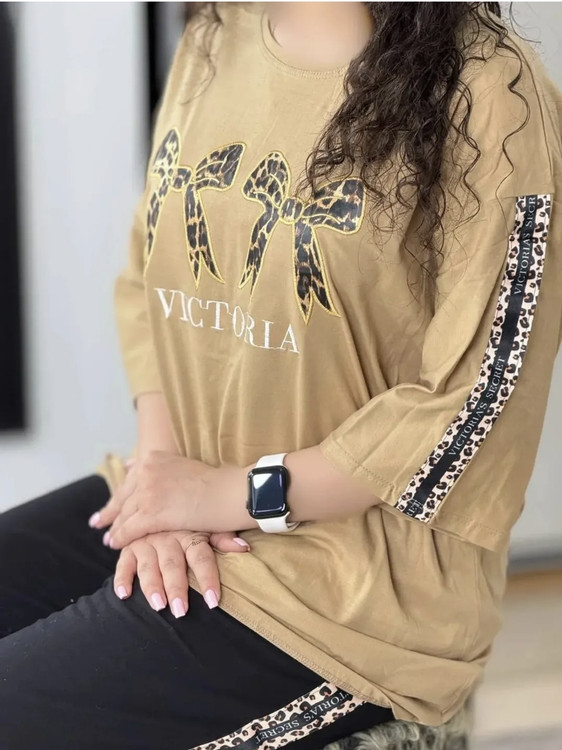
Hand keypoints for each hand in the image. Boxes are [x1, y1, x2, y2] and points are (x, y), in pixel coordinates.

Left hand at [89, 450, 254, 547]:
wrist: (230, 493)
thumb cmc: (215, 482)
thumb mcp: (182, 465)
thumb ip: (158, 467)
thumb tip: (128, 464)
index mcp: (154, 458)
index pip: (130, 480)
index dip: (119, 495)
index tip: (109, 505)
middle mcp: (147, 471)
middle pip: (124, 497)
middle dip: (111, 512)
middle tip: (98, 523)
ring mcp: (148, 491)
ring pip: (125, 514)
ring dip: (115, 528)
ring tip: (109, 538)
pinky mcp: (152, 513)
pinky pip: (130, 528)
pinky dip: (121, 537)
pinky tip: (114, 544)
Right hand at [113, 529, 249, 616]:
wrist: (159, 494)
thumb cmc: (191, 516)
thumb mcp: (208, 522)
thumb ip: (223, 536)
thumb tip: (244, 548)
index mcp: (189, 532)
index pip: (201, 557)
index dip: (208, 578)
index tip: (213, 601)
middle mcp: (167, 537)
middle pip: (173, 564)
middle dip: (177, 587)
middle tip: (181, 611)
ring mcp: (147, 541)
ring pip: (149, 566)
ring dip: (152, 586)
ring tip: (158, 605)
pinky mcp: (129, 546)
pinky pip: (124, 563)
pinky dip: (122, 578)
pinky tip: (124, 594)